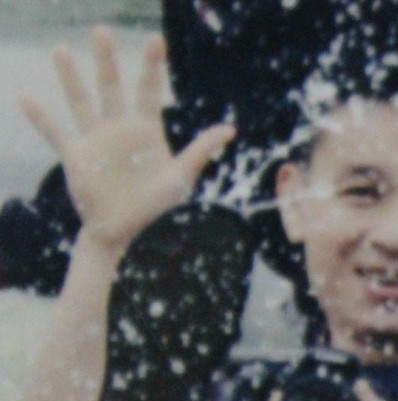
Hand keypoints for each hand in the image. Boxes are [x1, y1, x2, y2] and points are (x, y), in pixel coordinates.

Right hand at [20, 27, 234, 257]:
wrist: (123, 229)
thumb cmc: (154, 205)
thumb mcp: (181, 177)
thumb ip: (201, 151)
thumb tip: (230, 129)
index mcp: (145, 131)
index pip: (148, 91)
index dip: (152, 67)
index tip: (156, 40)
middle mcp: (119, 129)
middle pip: (112, 87)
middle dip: (108, 61)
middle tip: (102, 31)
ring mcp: (96, 140)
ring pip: (81, 102)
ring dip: (71, 78)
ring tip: (61, 49)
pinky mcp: (76, 155)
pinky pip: (55, 133)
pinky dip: (40, 119)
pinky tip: (24, 99)